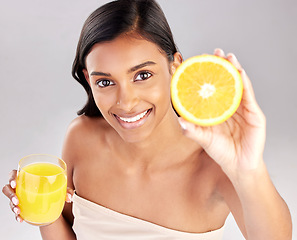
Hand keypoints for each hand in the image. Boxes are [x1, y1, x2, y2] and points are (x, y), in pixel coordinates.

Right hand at [2, 170, 73, 222]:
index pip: (15, 174)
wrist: (52, 203)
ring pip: (10, 200)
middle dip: (10, 194)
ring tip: (19, 211)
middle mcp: (21, 187)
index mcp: (28, 177)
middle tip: (16, 199)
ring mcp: (19, 198)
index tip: (15, 183)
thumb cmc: (53, 190)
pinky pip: (15, 211)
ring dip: (12, 206)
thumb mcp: (60, 188)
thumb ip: (66, 190)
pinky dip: (17, 216)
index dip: (12, 177)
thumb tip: (70, 196)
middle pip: (8, 188)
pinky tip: (21, 219)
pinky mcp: (21, 207)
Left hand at [179, 49, 265, 177]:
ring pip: (238, 84)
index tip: (194, 63)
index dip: (203, 76)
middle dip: (220, 66)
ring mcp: (242, 108)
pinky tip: (239, 72)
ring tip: (227, 56)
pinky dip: (244, 83)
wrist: (239, 166)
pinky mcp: (254, 114)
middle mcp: (229, 106)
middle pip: (225, 82)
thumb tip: (180, 120)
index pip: (209, 89)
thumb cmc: (222, 152)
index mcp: (217, 110)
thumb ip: (192, 130)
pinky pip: (248, 95)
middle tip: (214, 53)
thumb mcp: (204, 139)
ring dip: (233, 69)